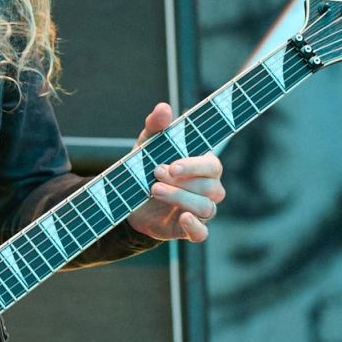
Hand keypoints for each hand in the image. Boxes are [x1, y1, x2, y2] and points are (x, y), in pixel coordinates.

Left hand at [125, 101, 224, 243]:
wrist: (128, 200)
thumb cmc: (145, 167)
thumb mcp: (147, 146)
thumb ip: (156, 126)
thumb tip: (163, 108)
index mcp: (204, 167)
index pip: (213, 166)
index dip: (195, 166)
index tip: (172, 165)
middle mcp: (209, 189)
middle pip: (210, 188)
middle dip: (182, 183)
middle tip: (156, 175)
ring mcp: (201, 210)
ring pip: (205, 208)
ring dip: (180, 199)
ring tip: (154, 190)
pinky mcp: (189, 230)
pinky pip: (201, 233)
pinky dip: (194, 227)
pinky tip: (182, 218)